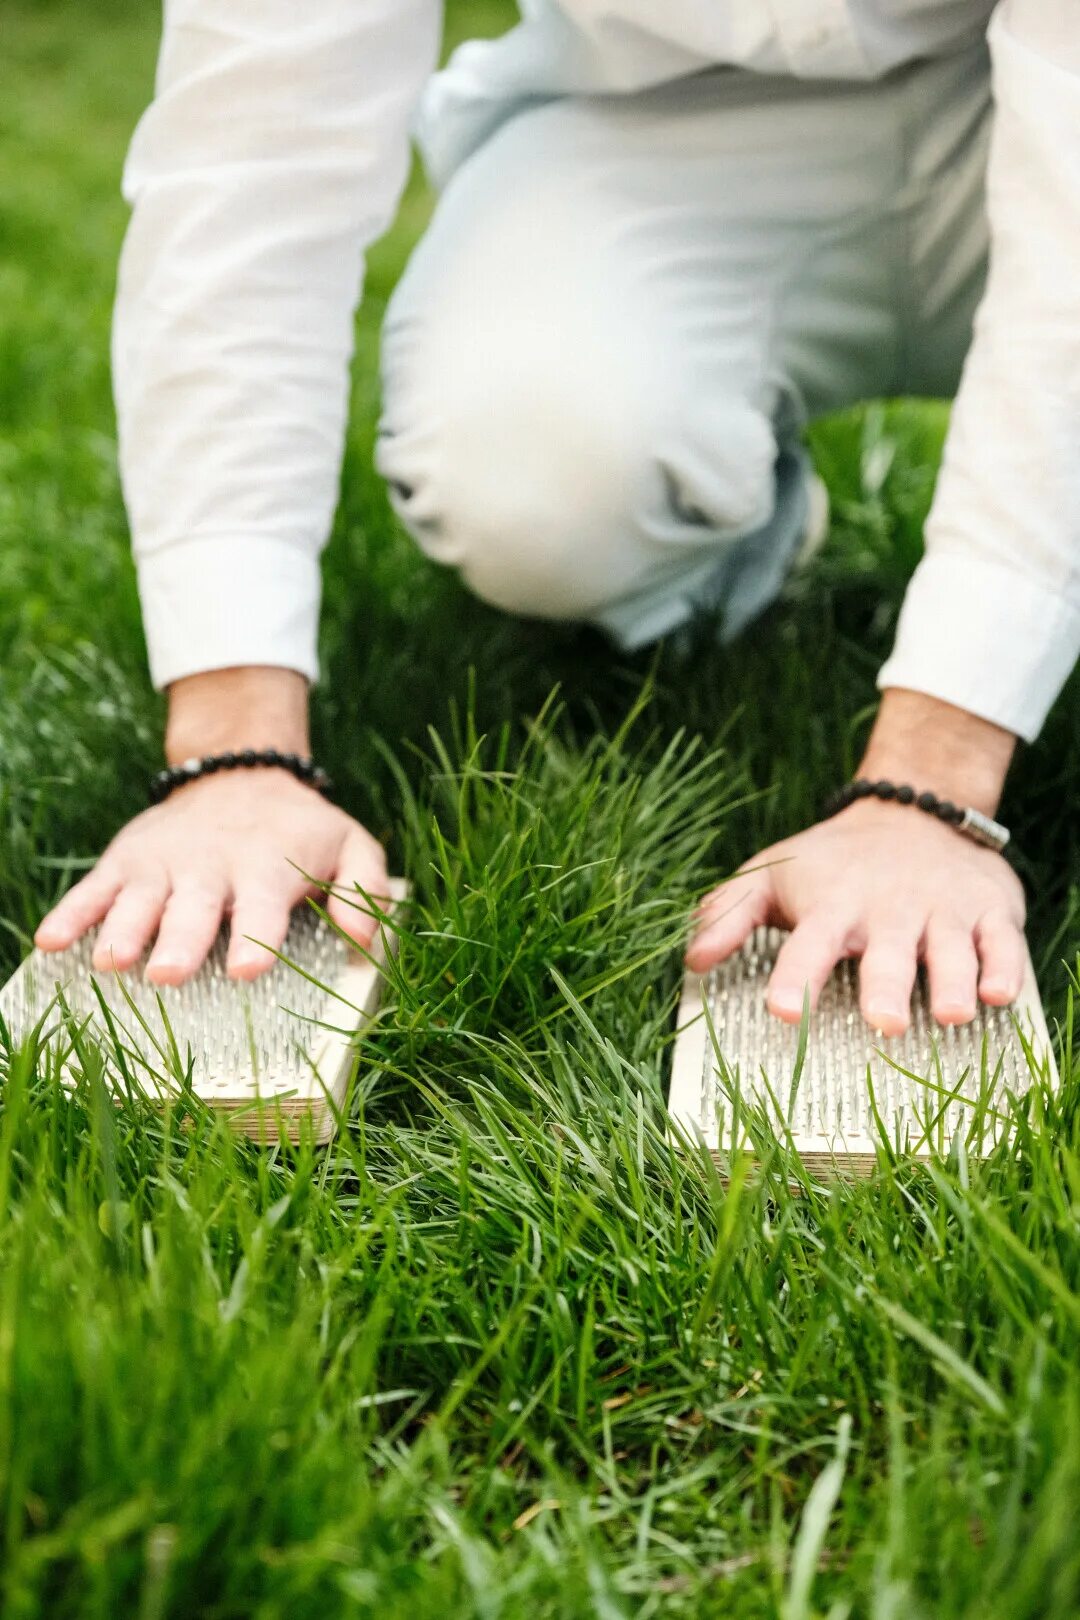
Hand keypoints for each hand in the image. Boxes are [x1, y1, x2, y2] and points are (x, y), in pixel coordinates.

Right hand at [34, 769, 389, 983]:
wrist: (241, 772)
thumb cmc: (300, 830)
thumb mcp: (349, 846)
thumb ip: (363, 891)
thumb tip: (367, 941)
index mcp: (266, 868)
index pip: (262, 908)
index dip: (256, 937)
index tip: (247, 968)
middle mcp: (211, 867)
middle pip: (192, 909)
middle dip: (179, 941)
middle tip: (167, 974)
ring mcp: (164, 864)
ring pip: (139, 901)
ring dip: (123, 931)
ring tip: (109, 961)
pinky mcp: (128, 860)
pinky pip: (95, 888)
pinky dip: (73, 913)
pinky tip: (51, 942)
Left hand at [686, 796, 1026, 1033]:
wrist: (912, 812)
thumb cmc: (829, 865)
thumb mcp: (772, 877)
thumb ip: (728, 916)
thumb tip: (690, 961)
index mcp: (832, 907)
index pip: (809, 944)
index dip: (795, 976)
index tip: (783, 1011)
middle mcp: (887, 911)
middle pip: (886, 954)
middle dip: (885, 987)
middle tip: (884, 1024)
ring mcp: (940, 911)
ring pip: (950, 950)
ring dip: (951, 981)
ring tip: (952, 1014)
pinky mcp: (988, 912)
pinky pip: (1001, 942)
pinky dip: (1004, 967)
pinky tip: (1001, 994)